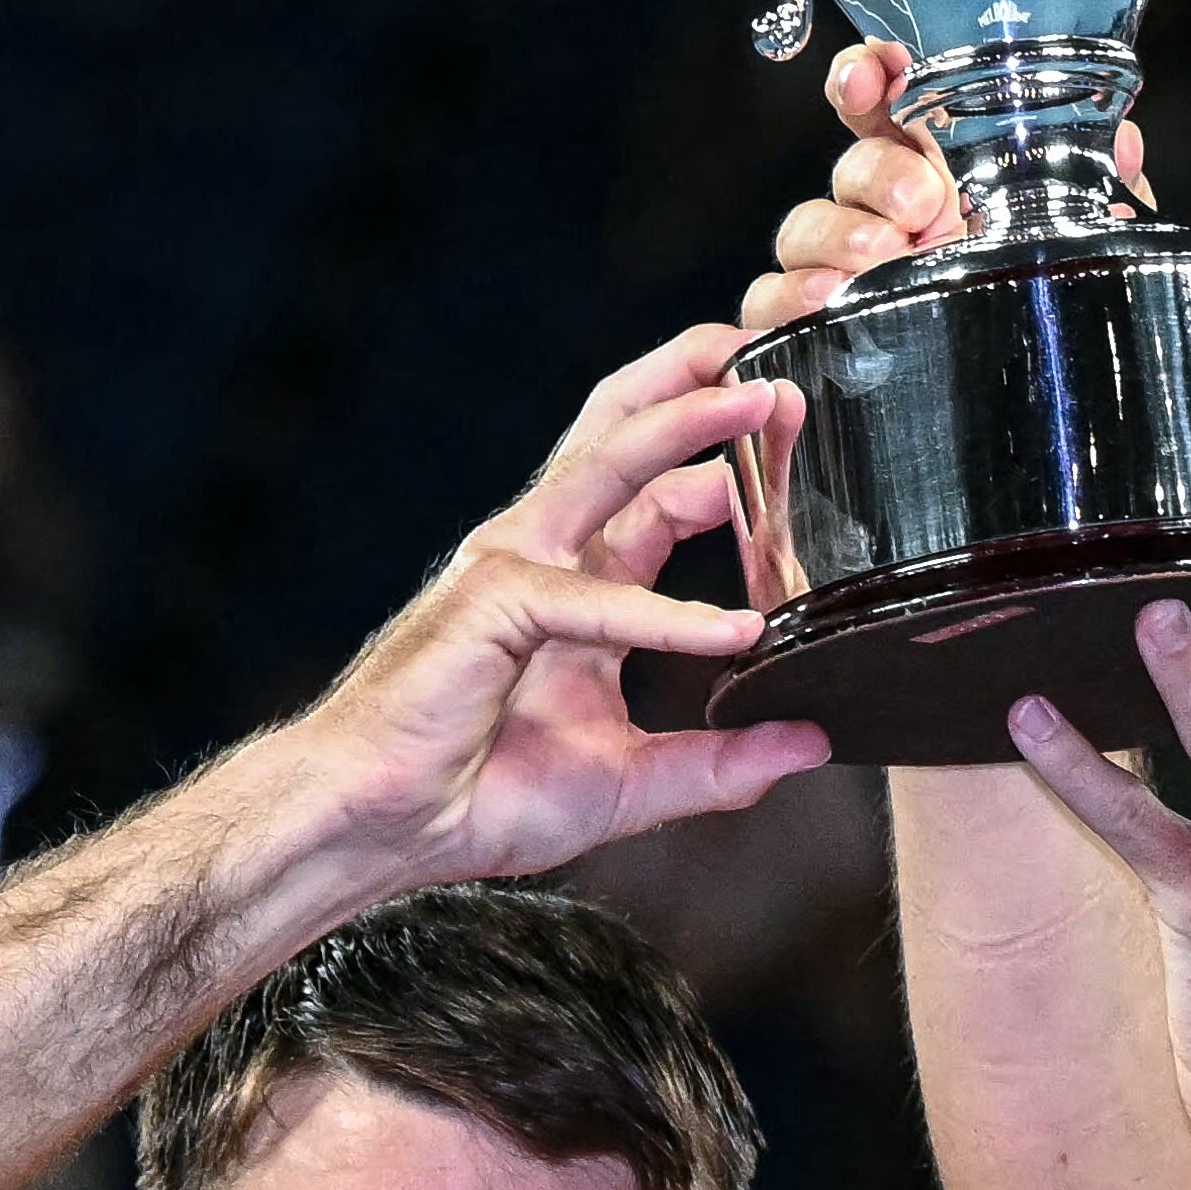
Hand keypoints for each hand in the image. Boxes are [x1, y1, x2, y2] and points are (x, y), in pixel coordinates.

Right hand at [288, 325, 829, 888]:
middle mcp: (543, 556)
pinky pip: (591, 599)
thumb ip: (718, 765)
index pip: (658, 493)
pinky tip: (732, 630)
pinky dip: (666, 614)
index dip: (723, 459)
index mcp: (578, 586)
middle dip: (695, 383)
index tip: (793, 440)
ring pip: (604, 467)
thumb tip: (809, 744)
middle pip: (622, 434)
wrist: (382, 828)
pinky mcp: (489, 606)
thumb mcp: (629, 783)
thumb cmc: (478, 797)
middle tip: (774, 361)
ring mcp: (511, 568)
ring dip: (685, 427)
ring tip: (756, 402)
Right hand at [741, 40, 1152, 331]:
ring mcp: (842, 270)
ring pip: (805, 225)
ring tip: (882, 256)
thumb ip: (1101, 190)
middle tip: (922, 204)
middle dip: (880, 174)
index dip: (871, 74)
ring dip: (837, 233)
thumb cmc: (1041, 312)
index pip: (886, 103)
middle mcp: (884, 215)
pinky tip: (826, 301)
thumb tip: (1123, 143)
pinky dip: (787, 296)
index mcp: (938, 173)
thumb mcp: (1085, 247)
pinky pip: (769, 301)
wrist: (1027, 416)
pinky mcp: (810, 327)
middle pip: (851, 166)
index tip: (879, 73)